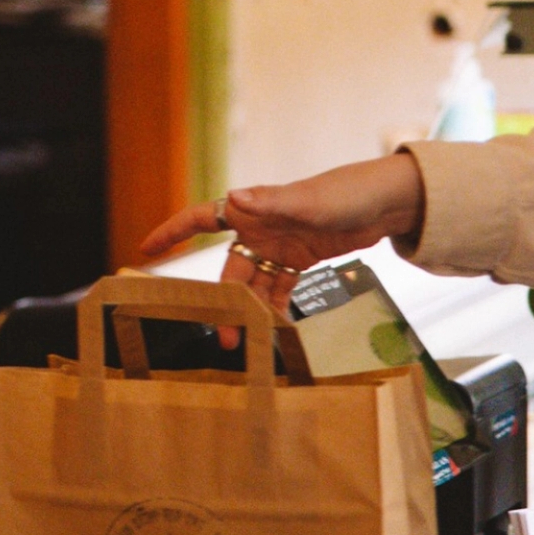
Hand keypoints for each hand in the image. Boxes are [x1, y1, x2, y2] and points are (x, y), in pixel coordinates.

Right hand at [138, 152, 427, 315]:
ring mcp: (280, 246)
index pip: (203, 218)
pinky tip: (272, 330)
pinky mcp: (301, 260)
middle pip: (229, 268)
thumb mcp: (310, 201)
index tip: (146, 249)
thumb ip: (272, 202)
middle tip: (222, 335)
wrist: (387, 202)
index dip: (173, 232)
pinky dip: (274, 308)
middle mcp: (260, 228)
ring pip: (253, 284)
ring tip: (245, 341)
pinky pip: (279, 289)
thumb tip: (233, 198)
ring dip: (248, 311)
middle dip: (222, 301)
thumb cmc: (347, 192)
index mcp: (254, 208)